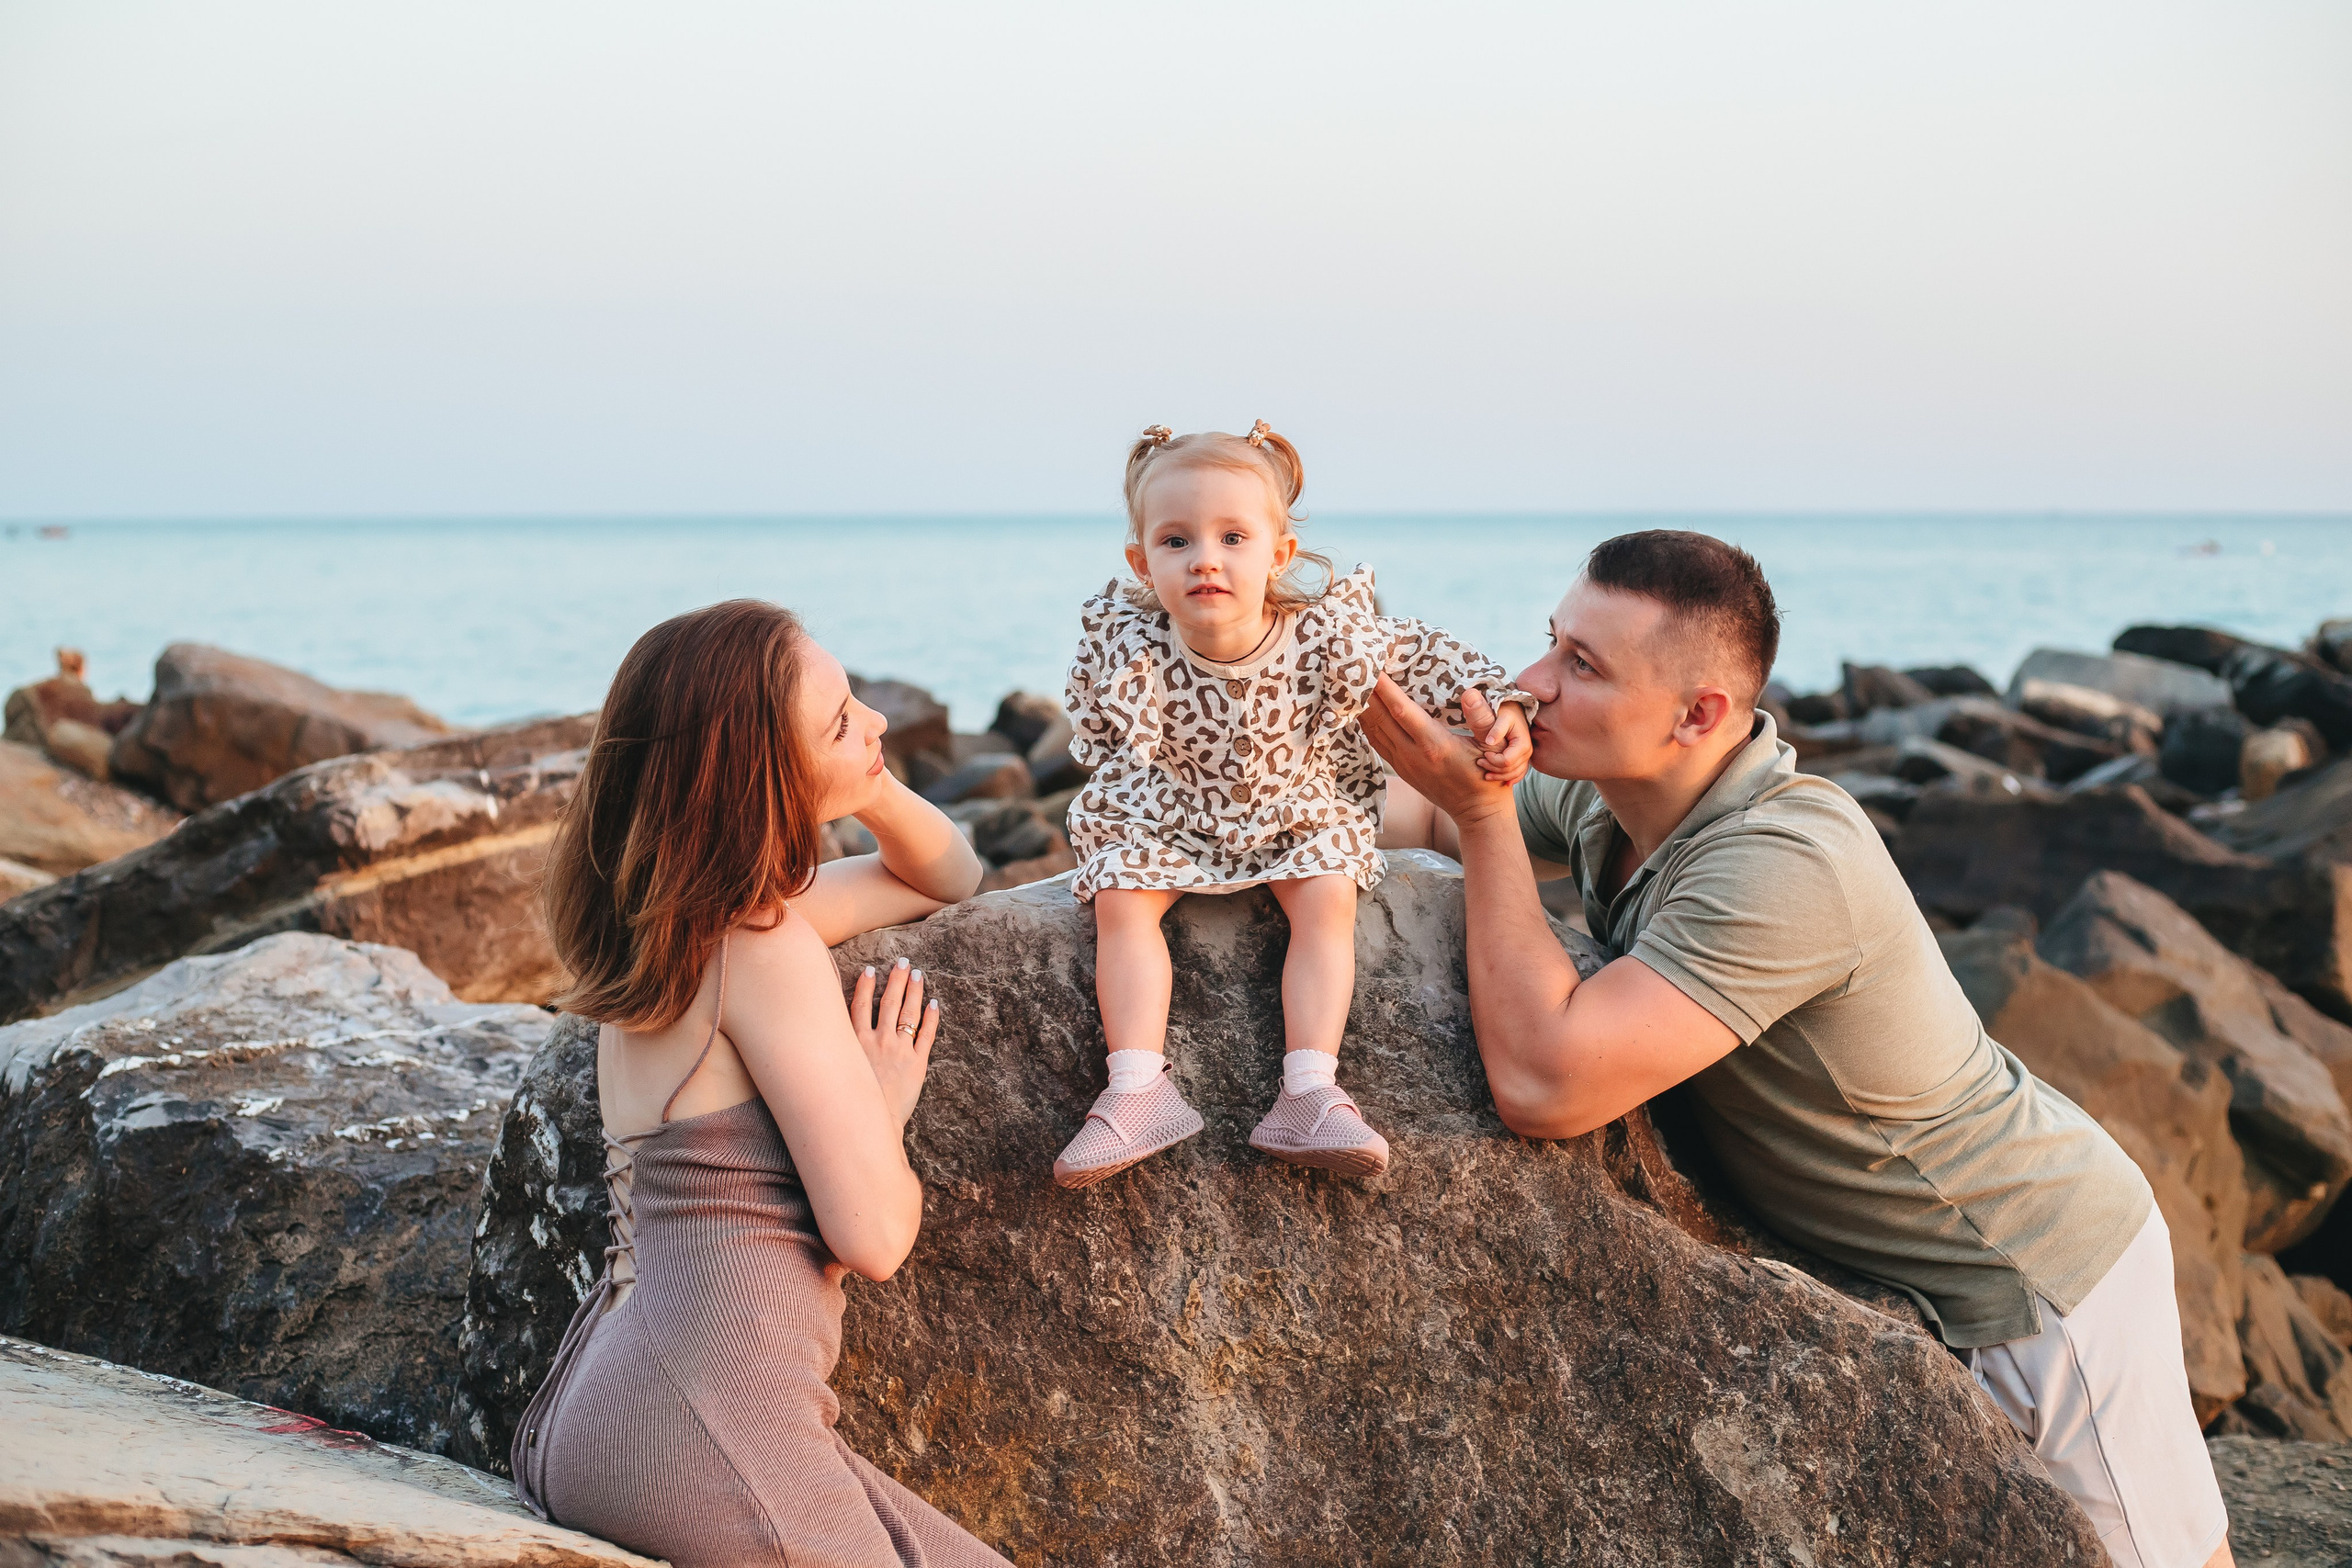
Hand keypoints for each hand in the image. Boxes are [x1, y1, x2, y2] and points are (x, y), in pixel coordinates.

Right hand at [849, 956, 935, 1130]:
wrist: (872, 1123)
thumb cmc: (853, 1101)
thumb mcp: (841, 1069)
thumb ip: (842, 1049)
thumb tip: (834, 1033)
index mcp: (857, 1042)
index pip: (860, 1005)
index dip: (866, 986)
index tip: (871, 970)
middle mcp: (878, 1041)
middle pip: (888, 1003)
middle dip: (896, 980)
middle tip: (903, 962)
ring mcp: (899, 1050)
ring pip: (908, 1013)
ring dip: (914, 992)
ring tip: (918, 975)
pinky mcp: (917, 1063)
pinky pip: (926, 1035)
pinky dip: (931, 1018)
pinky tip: (934, 1004)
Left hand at [1361, 675, 1516, 826]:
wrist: (1477, 813)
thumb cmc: (1489, 776)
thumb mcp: (1495, 746)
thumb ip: (1483, 718)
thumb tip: (1470, 692)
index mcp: (1435, 745)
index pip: (1402, 710)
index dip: (1384, 688)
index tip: (1372, 666)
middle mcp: (1413, 755)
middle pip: (1379, 717)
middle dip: (1365, 691)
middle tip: (1354, 667)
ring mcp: (1404, 764)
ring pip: (1373, 730)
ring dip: (1361, 706)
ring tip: (1351, 682)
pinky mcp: (1401, 770)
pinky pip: (1376, 742)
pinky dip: (1366, 723)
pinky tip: (1360, 708)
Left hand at [1463, 688, 1531, 784]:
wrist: (1508, 709)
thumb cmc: (1500, 710)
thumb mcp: (1493, 713)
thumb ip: (1484, 716)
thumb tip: (1482, 727)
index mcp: (1522, 743)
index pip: (1507, 762)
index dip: (1492, 760)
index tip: (1482, 753)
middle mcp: (1527, 752)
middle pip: (1510, 770)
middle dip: (1493, 768)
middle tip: (1479, 761)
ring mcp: (1525, 757)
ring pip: (1513, 775)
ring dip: (1497, 775)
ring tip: (1483, 769)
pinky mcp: (1521, 760)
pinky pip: (1515, 775)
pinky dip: (1504, 778)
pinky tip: (1494, 776)